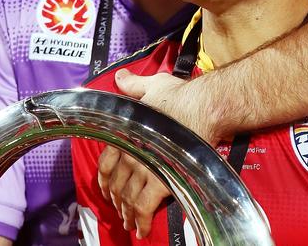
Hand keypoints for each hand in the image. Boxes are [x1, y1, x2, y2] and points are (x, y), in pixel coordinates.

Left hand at [96, 69, 225, 237]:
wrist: (203, 107)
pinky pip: (145, 207)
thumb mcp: (152, 84)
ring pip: (129, 197)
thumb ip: (133, 84)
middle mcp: (130, 151)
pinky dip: (141, 221)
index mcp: (126, 131)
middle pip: (117, 184)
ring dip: (127, 213)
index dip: (104, 180)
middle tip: (120, 209)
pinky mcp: (162, 179)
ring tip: (130, 223)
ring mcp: (145, 166)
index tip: (106, 189)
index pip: (106, 162)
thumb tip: (120, 77)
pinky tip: (142, 230)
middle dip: (117, 200)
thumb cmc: (179, 95)